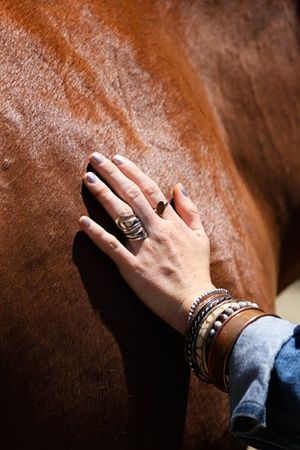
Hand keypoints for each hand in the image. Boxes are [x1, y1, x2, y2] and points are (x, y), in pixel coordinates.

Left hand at [79, 153, 214, 333]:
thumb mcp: (201, 236)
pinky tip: (82, 221)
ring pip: (121, 215)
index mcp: (171, 222)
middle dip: (112, 174)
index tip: (117, 158)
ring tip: (87, 178)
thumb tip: (178, 186)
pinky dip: (96, 233)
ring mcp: (143, 248)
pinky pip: (111, 247)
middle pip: (131, 195)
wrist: (194, 302)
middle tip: (95, 158)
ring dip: (103, 194)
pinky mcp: (132, 267)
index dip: (132, 172)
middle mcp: (156, 230)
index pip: (149, 189)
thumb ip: (190, 210)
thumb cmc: (197, 270)